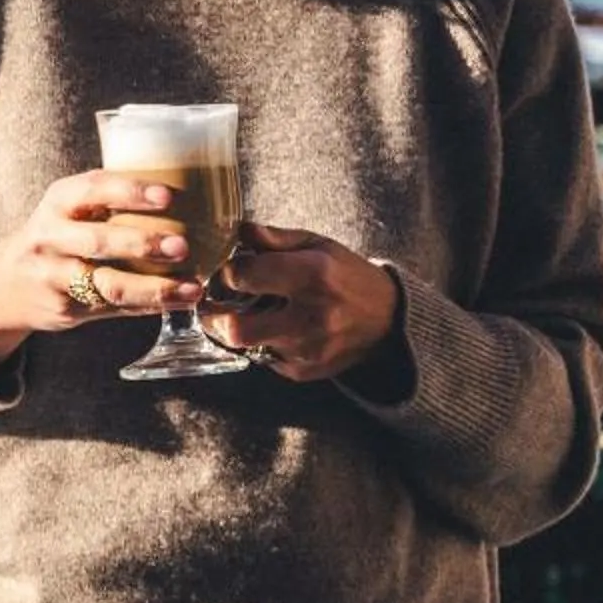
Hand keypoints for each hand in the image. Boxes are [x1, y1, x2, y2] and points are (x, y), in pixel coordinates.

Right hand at [0, 171, 209, 369]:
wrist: (3, 285)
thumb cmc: (56, 237)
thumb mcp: (67, 210)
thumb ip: (108, 203)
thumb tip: (187, 193)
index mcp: (57, 202)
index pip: (92, 189)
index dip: (130, 191)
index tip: (167, 196)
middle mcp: (50, 237)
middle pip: (97, 241)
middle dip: (141, 243)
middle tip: (182, 246)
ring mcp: (54, 277)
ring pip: (108, 284)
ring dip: (154, 287)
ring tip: (193, 286)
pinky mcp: (66, 309)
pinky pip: (114, 308)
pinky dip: (151, 306)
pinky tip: (181, 300)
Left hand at [202, 225, 402, 382]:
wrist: (389, 320)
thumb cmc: (348, 276)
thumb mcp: (318, 245)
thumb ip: (274, 237)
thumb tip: (236, 230)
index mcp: (312, 276)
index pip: (245, 277)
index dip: (227, 273)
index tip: (230, 271)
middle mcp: (310, 318)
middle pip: (236, 328)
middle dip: (215, 315)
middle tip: (214, 303)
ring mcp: (308, 350)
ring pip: (246, 347)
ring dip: (237, 330)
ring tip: (242, 314)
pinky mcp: (306, 371)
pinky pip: (264, 360)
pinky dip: (260, 344)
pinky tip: (272, 329)